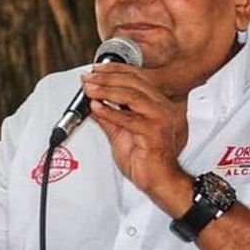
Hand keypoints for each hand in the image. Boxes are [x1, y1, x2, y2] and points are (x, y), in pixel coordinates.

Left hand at [79, 62, 187, 193]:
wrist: (158, 179)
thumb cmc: (145, 158)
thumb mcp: (120, 132)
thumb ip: (107, 116)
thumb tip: (91, 103)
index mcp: (156, 103)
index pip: (136, 78)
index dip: (115, 70)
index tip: (96, 69)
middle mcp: (161, 107)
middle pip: (133, 82)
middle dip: (107, 78)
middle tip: (88, 78)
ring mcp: (159, 119)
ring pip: (132, 96)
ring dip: (106, 90)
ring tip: (89, 89)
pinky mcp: (153, 133)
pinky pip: (129, 119)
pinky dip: (110, 112)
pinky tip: (97, 107)